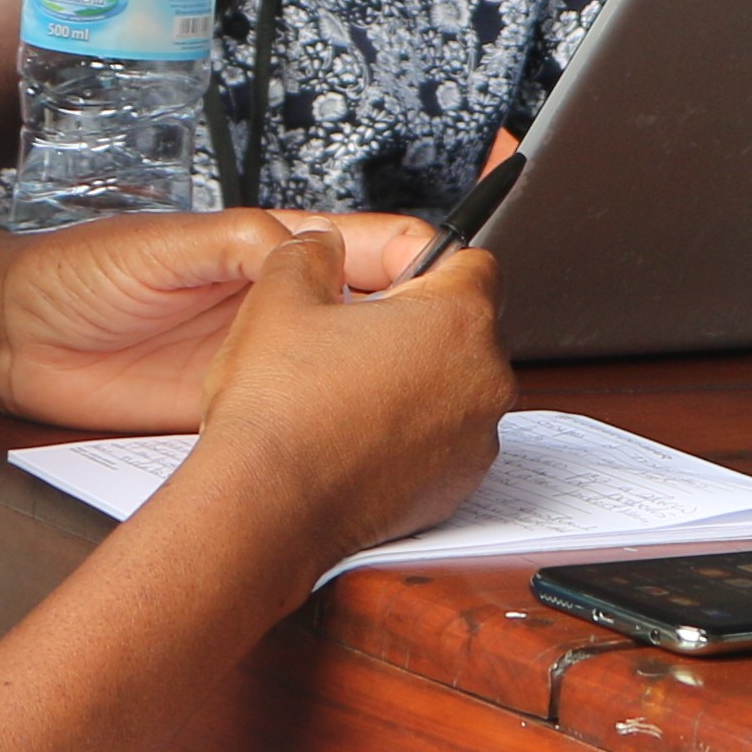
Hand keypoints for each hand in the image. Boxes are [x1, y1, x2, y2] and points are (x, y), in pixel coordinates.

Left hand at [0, 205, 439, 428]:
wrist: (13, 340)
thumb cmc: (77, 275)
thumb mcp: (166, 244)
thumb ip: (239, 244)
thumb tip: (309, 249)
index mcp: (270, 248)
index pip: (368, 247)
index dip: (418, 263)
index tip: (453, 290)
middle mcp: (276, 304)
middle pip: (374, 314)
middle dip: (416, 330)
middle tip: (448, 360)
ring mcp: (261, 359)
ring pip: (346, 368)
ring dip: (381, 383)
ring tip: (416, 405)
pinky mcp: (236, 408)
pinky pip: (298, 413)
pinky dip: (330, 425)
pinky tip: (354, 440)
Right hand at [170, 237, 509, 570]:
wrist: (267, 507)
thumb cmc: (280, 413)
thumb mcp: (280, 296)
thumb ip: (311, 251)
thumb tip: (321, 243)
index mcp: (457, 319)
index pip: (470, 259)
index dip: (423, 258)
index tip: (390, 272)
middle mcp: (484, 379)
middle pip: (465, 325)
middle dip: (417, 321)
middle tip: (355, 332)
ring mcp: (476, 438)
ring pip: (454, 384)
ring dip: (415, 378)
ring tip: (347, 387)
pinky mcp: (457, 485)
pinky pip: (444, 438)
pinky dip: (411, 430)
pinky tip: (356, 432)